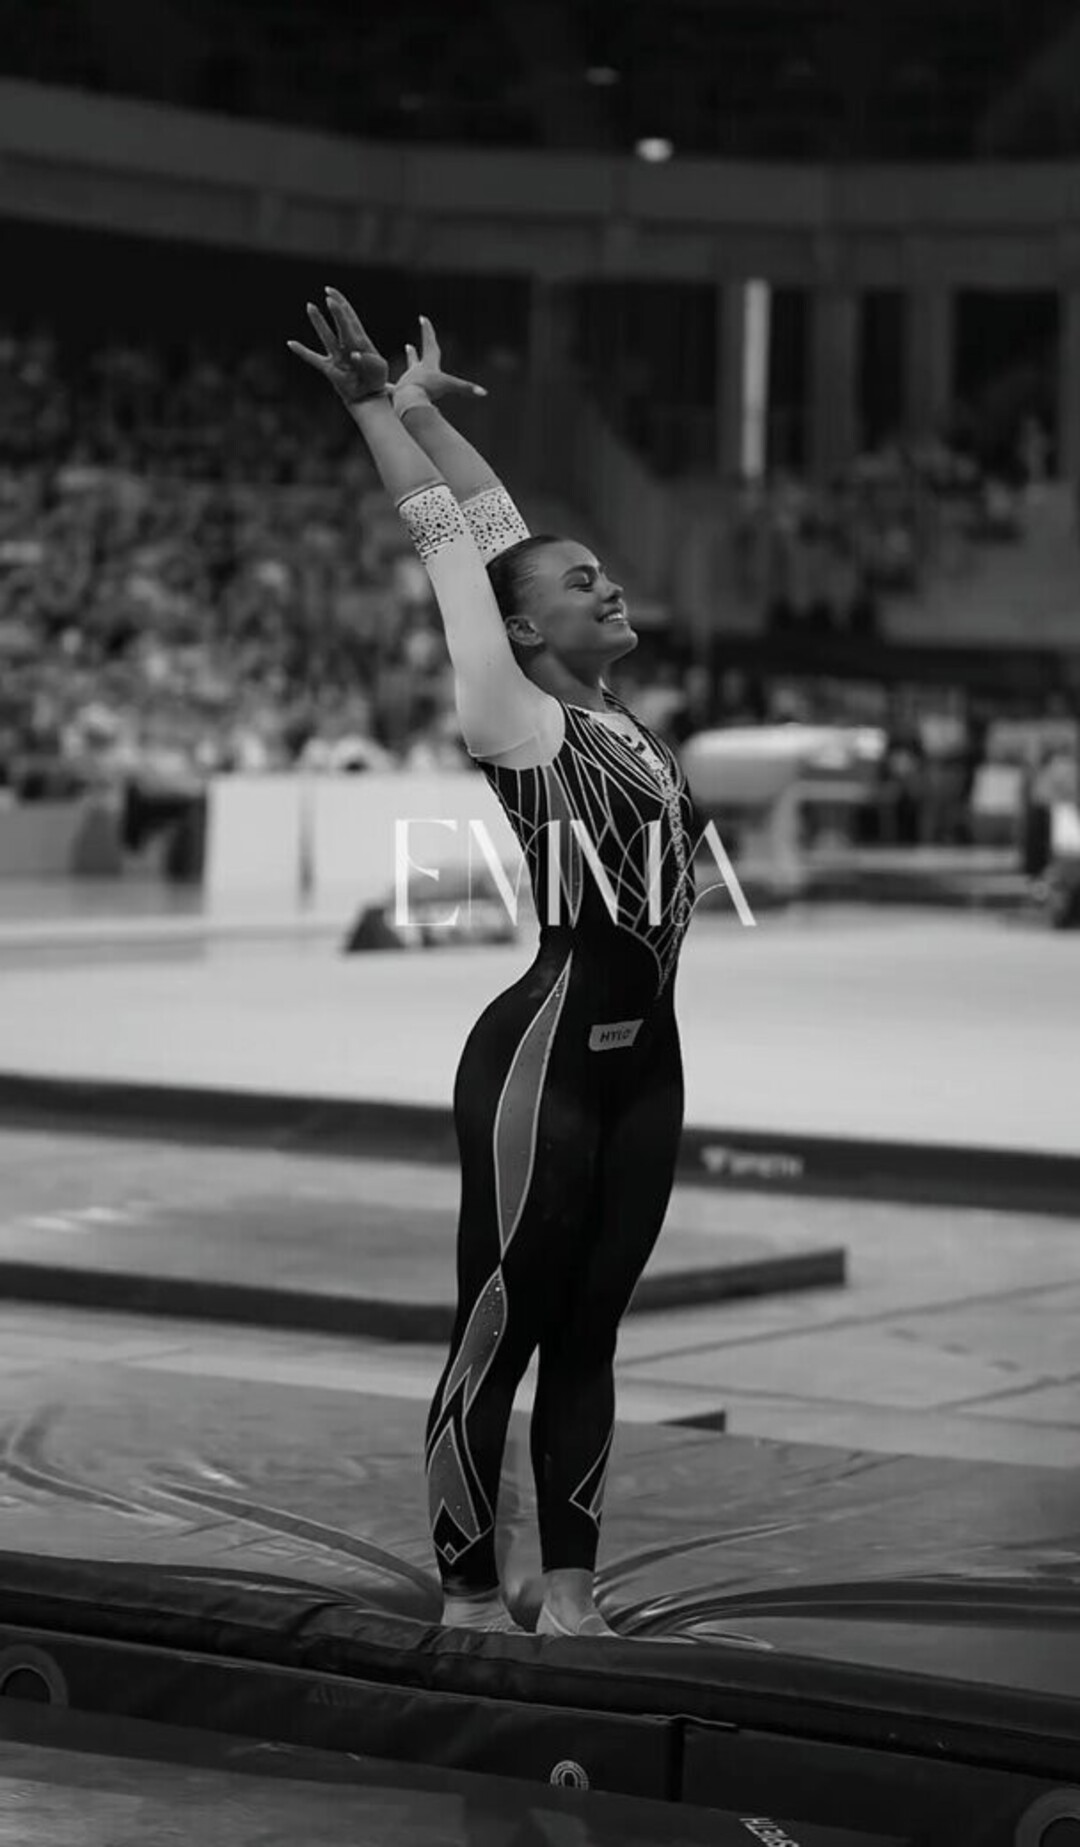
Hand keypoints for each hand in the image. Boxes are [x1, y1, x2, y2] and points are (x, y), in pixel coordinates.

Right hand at [287, 287, 389, 406]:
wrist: (369, 397)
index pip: (351, 321)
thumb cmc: (376, 380)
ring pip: (326, 336)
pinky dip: (302, 352)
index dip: (343, 307)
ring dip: (319, 322)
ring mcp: (337, 356)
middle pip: (340, 324)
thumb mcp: (378, 370)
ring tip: (310, 306)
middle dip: (335, 308)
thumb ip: (368, 362)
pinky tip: (291, 343)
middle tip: (328, 293)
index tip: (333, 295)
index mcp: (361, 343)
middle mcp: (347, 346)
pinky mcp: (329, 369)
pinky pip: (313, 359)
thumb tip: (354, 354)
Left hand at [395, 315, 486, 402]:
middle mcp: (415, 372)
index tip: (422, 318)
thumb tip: (484, 393)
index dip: (427, 331)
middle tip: (408, 345)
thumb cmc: (427, 390)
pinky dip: (390, 393)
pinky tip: (385, 393)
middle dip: (413, 353)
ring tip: (403, 376)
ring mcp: (406, 383)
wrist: (406, 400)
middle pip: (415, 359)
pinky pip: (393, 393)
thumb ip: (466, 389)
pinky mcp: (398, 394)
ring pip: (406, 377)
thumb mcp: (449, 387)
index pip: (429, 345)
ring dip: (404, 375)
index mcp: (428, 366)